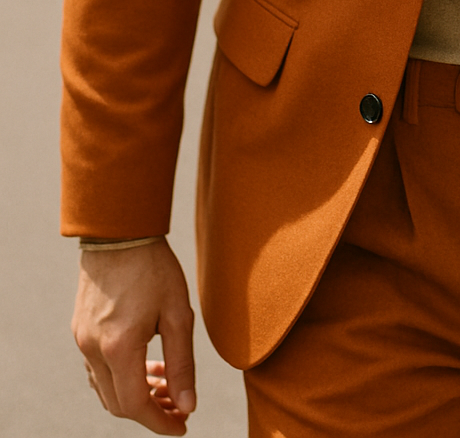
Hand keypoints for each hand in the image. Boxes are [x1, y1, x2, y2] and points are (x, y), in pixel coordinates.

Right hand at [73, 240, 195, 433]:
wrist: (119, 232)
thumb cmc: (153, 267)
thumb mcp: (178, 313)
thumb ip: (183, 363)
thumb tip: (188, 405)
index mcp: (119, 347)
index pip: (135, 406)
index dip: (160, 422)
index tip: (182, 426)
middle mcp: (93, 349)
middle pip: (118, 404)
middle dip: (150, 411)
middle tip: (179, 405)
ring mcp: (82, 341)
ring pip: (106, 389)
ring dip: (135, 394)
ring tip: (166, 384)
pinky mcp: (80, 330)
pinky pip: (97, 370)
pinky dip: (121, 377)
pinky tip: (145, 366)